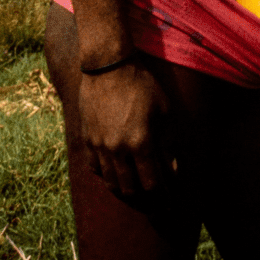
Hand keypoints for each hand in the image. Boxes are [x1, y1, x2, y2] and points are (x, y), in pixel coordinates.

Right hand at [78, 56, 175, 196]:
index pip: (151, 182)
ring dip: (122, 187)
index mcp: (140, 142)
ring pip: (109, 181)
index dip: (161, 192)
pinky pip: (93, 167)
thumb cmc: (141, 83)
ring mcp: (99, 145)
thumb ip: (168, 142)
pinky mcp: (87, 137)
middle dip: (142, 194)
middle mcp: (117, 149)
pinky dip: (104, 173)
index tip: (168, 194)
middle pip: (129, 188)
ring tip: (133, 185)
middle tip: (151, 193)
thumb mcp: (163, 109)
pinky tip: (113, 170)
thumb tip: (173, 169)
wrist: (108, 65)